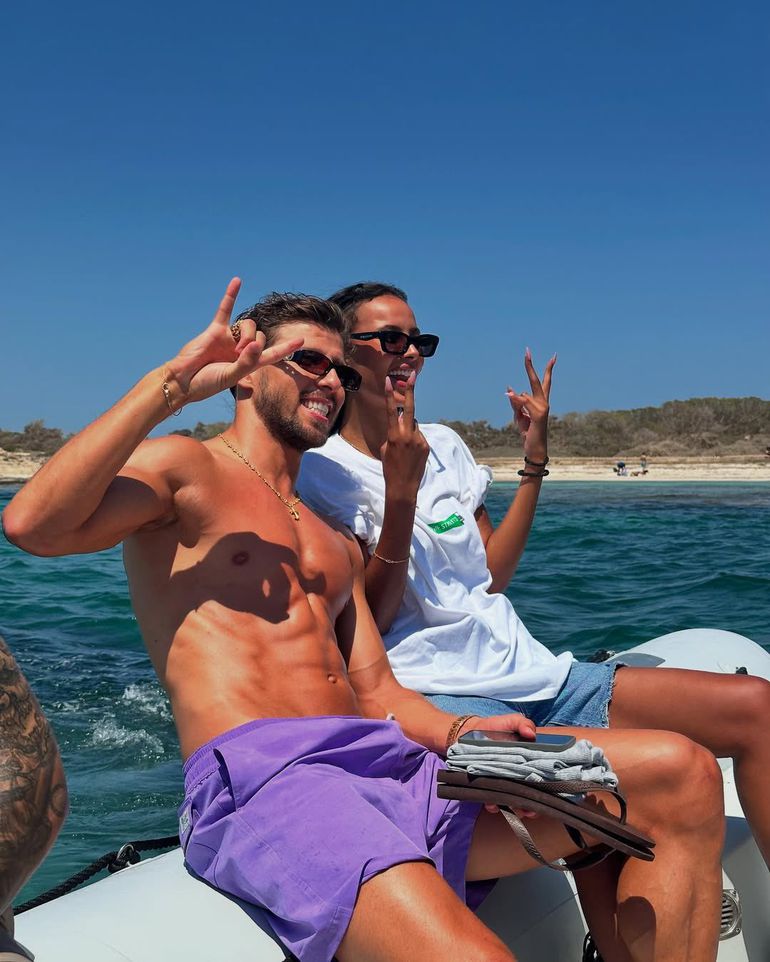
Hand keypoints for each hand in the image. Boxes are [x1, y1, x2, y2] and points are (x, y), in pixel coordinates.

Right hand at [166, 278, 303, 402]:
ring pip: (248, 326)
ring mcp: (229, 338)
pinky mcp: (216, 330)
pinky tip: (237, 281)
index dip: (287, 347)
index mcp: (249, 364)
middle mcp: (242, 350)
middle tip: (240, 357)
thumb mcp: (231, 376)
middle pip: (261, 336)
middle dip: (255, 346)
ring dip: (246, 336)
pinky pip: (225, 309)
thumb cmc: (207, 383)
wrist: (184, 380)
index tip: (302, 340)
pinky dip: (231, 295)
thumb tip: (256, 344)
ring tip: (235, 350)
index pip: (273, 353)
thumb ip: (246, 362)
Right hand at [380, 373, 428, 497]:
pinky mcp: (426, 446)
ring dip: (409, 430)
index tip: (389, 380)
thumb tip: (401, 424)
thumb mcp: (385, 449)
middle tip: (412, 375)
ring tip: (404, 448)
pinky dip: (414, 440)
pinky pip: (419, 436)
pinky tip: (411, 454)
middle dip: (410, 390)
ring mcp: (419, 440)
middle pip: (410, 407)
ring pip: (414, 426)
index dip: (390, 395)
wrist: (403, 486)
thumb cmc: (389, 468)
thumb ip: (393, 434)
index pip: (392, 410)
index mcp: (394, 436)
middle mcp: (408, 435)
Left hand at [462, 714, 537, 817]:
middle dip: (531, 805)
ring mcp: (503, 782)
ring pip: (512, 800)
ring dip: (515, 808)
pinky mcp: (488, 786)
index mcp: (527, 762)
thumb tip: (531, 734)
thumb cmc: (495, 727)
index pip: (540, 778)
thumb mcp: (511, 721)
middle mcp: (517, 775)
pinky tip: (492, 804)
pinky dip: (493, 804)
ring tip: (513, 809)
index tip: (546, 794)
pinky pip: (492, 800)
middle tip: (530, 809)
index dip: (545, 788)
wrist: (471, 731)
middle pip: (529, 794)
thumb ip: (523, 723)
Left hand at [505, 349, 555, 463]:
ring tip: (523, 422)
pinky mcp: (539, 414)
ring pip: (522, 397)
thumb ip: (515, 403)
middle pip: (537, 381)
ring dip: (516, 408)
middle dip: (530, 366)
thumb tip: (510, 389)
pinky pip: (523, 403)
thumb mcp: (518, 416)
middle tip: (526, 351)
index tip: (554, 357)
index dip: (548, 369)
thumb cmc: (528, 432)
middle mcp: (544, 402)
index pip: (545, 382)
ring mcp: (543, 408)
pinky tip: (517, 408)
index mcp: (541, 401)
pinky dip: (516, 404)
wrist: (534, 448)